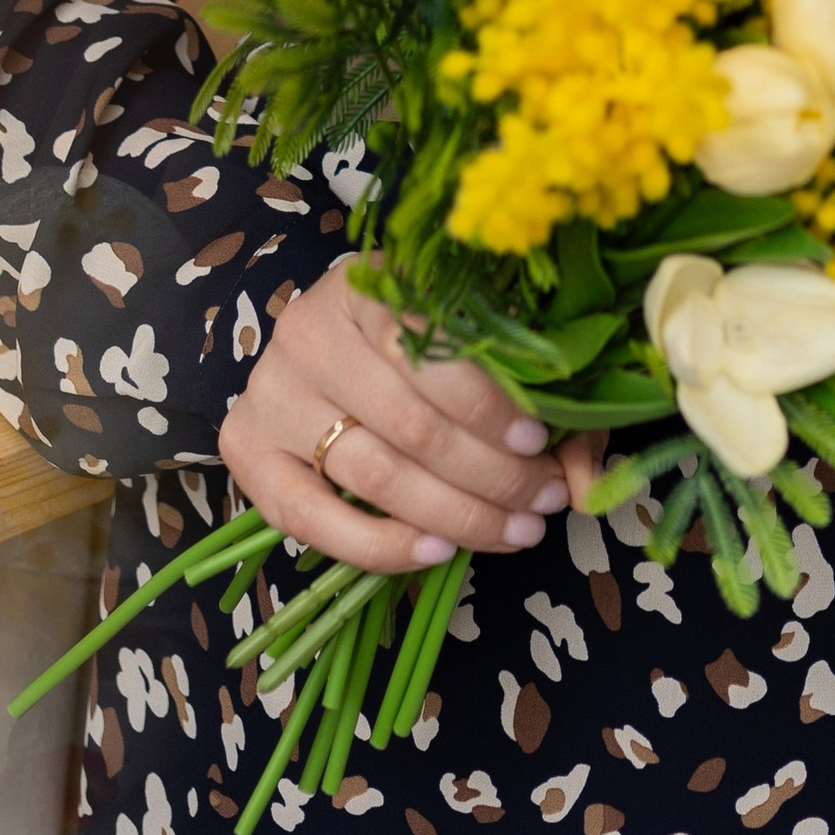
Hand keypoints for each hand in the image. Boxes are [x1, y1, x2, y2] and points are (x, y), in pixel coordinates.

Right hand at [219, 260, 595, 575]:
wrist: (321, 346)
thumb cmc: (411, 342)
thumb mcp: (471, 340)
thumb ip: (536, 398)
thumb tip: (586, 476)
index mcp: (364, 283)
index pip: (431, 347)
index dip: (492, 403)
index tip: (544, 442)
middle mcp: (307, 331)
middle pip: (410, 422)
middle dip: (490, 473)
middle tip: (545, 500)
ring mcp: (271, 393)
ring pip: (374, 473)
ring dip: (456, 515)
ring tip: (516, 531)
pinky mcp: (248, 451)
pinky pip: (314, 519)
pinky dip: (382, 545)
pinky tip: (440, 551)